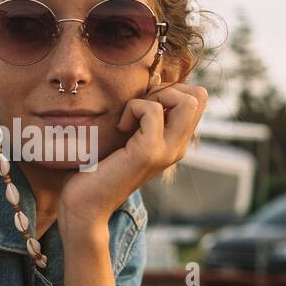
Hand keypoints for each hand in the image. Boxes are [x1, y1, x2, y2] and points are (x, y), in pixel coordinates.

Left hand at [58, 82, 207, 231]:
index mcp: (176, 142)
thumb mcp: (130, 135)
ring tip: (131, 116)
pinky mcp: (148, 153)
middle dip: (167, 89)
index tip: (144, 104)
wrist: (86, 204)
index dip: (172, 89)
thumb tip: (155, 82)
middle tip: (138, 108)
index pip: (198, 99)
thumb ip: (146, 116)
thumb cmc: (100, 166)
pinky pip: (153, 111)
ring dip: (153, 97)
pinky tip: (120, 127)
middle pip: (199, 96)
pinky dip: (133, 108)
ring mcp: (167, 151)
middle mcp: (178, 147)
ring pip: (188, 101)